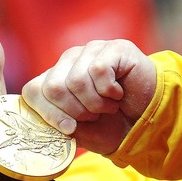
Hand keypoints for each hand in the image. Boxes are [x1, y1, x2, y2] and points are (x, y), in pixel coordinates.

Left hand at [22, 39, 155, 153]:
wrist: (149, 121)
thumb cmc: (112, 125)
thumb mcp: (81, 132)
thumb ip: (60, 125)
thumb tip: (55, 122)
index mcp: (55, 78)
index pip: (32, 90)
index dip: (47, 113)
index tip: (69, 128)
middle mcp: (69, 60)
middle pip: (52, 88)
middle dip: (75, 111)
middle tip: (94, 115)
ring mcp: (90, 50)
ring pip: (76, 81)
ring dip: (96, 103)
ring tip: (108, 105)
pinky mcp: (113, 48)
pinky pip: (99, 71)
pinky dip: (110, 92)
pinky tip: (119, 93)